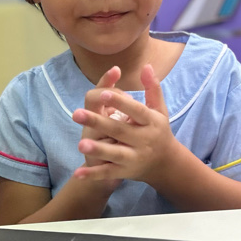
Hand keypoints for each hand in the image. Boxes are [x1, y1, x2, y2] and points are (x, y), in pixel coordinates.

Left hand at [72, 64, 173, 183]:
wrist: (165, 164)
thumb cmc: (158, 131)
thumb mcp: (160, 110)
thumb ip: (152, 88)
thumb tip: (145, 65)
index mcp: (152, 122)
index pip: (136, 111)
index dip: (120, 102)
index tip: (104, 92)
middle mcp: (143, 140)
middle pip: (120, 130)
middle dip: (98, 123)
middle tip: (76, 114)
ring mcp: (134, 157)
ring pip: (115, 154)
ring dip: (98, 150)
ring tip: (81, 144)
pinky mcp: (125, 172)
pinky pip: (108, 173)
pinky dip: (93, 175)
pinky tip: (78, 173)